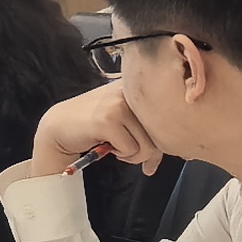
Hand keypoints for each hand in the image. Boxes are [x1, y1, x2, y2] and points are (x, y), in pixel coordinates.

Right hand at [30, 83, 160, 177]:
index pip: (167, 116)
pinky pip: (130, 149)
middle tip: (127, 152)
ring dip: (132, 155)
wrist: (59, 127)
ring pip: (148, 145)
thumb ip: (150, 130)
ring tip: (116, 147)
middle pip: (161, 134)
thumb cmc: (94, 126)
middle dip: (147, 152)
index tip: (155, 154)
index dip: (165, 139)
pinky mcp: (108, 119)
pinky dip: (120, 154)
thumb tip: (182, 153)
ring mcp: (119, 103)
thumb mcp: (127, 122)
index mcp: (138, 86)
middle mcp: (131, 90)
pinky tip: (106, 145)